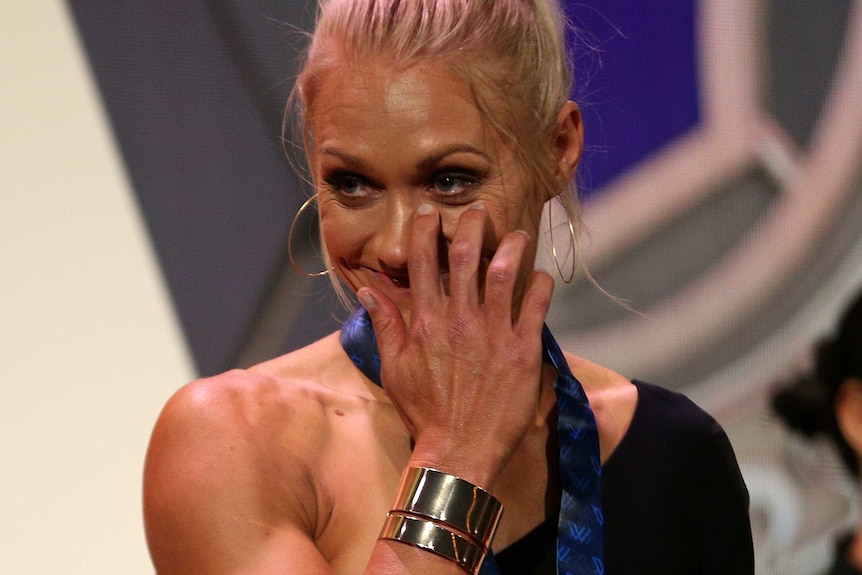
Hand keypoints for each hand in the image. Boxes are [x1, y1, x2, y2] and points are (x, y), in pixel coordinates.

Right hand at [357, 203, 554, 487]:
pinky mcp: (522, 351)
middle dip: (471, 226)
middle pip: (465, 257)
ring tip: (517, 233)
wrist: (459, 451)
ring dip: (511, 246)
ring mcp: (493, 334)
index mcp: (426, 322)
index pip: (423, 263)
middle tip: (478, 211)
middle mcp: (459, 320)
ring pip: (504, 274)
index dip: (427, 231)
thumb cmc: (424, 411)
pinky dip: (540, 285)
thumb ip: (384, 325)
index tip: (432, 213)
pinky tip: (541, 276)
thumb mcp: (393, 368)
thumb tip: (366, 290)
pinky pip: (536, 306)